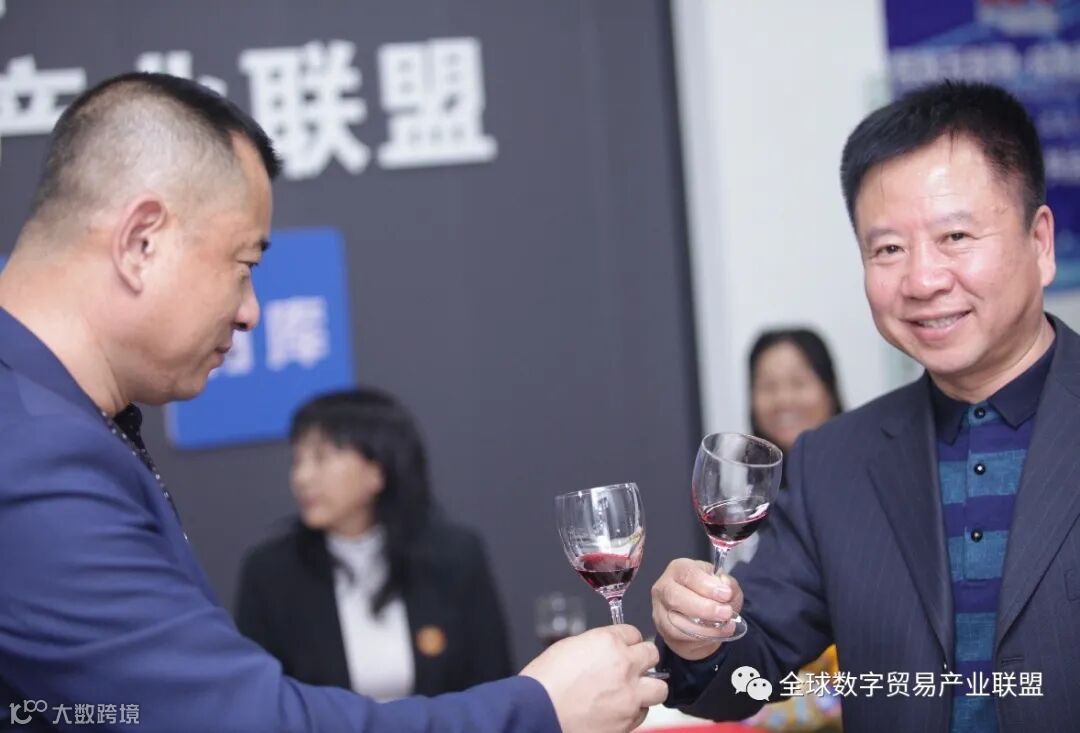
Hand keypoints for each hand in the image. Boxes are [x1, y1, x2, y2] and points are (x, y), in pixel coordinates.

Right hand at [521, 625, 666, 732]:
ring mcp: (629, 695)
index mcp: (608, 642)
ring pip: (659, 688)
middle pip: (652, 655)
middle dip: (643, 659)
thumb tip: (605, 651)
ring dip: (648, 687)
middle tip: (632, 667)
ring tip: (633, 691)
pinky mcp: (628, 720)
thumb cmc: (545, 682)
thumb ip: (595, 645)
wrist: (538, 712)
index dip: (627, 641)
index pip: (633, 632)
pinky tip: (620, 709)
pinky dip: (635, 711)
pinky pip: (643, 713)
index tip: (624, 647)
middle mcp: (624, 666)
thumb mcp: (569, 647)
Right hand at [651, 558, 743, 659]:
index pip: (688, 574)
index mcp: (679, 569)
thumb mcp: (724, 585)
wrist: (701, 618)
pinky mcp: (662, 628)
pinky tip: (715, 634)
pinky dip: (699, 637)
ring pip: (675, 621)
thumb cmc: (711, 595)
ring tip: (726, 626)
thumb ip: (729, 584)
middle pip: (676, 597)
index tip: (726, 594)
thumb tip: (726, 585)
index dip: (707, 585)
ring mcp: (660, 609)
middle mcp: (664, 586)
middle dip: (704, 608)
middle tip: (726, 613)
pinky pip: (678, 636)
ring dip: (704, 627)